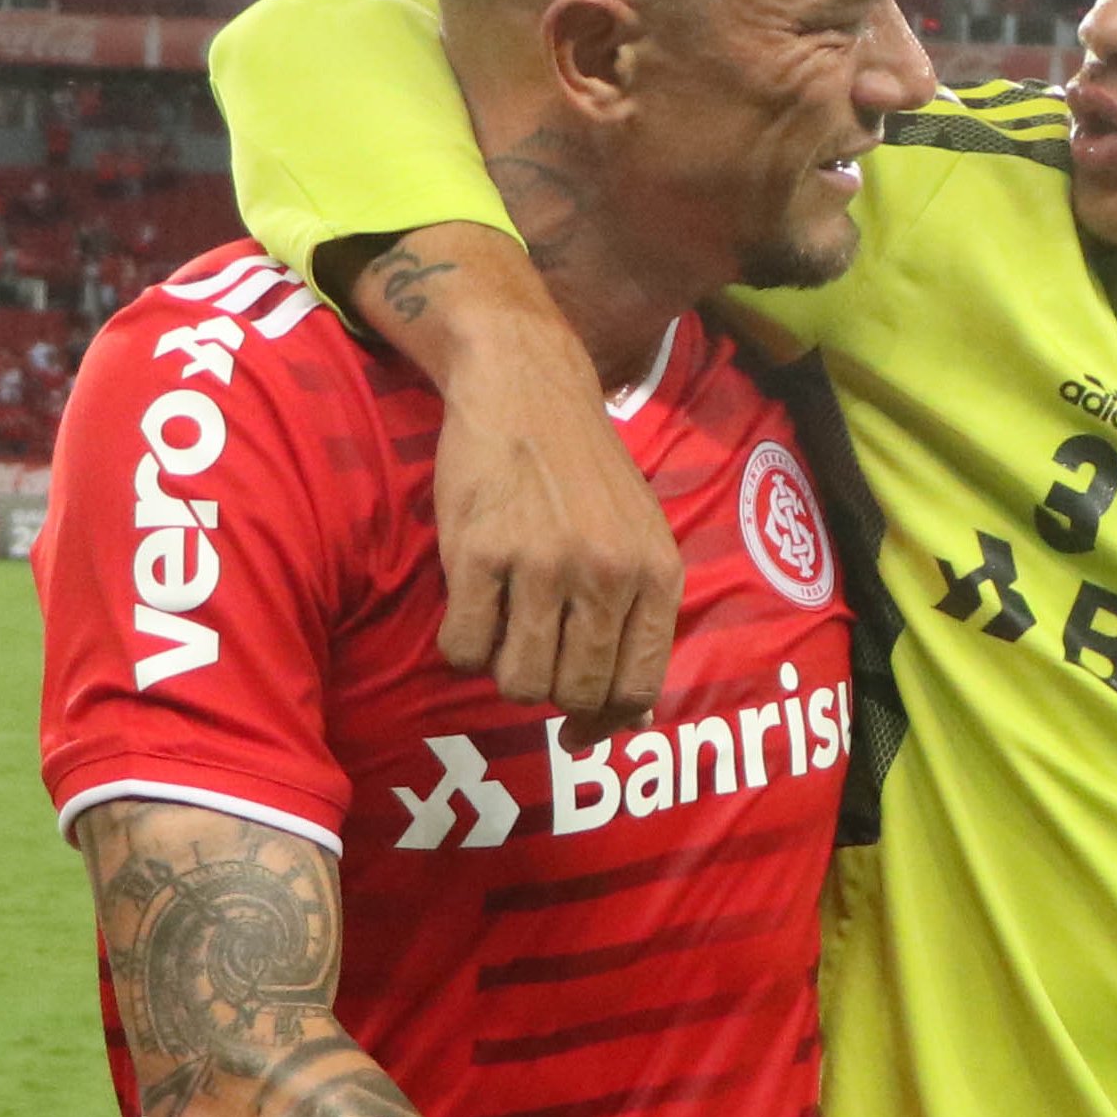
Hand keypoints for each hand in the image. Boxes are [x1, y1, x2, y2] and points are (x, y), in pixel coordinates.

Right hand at [427, 347, 679, 731]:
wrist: (526, 386)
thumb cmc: (584, 472)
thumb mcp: (640, 536)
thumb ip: (641, 619)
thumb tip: (632, 722)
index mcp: (655, 573)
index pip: (638, 686)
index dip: (605, 722)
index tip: (577, 729)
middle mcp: (606, 573)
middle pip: (573, 692)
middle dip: (547, 692)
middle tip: (530, 659)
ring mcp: (543, 564)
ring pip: (518, 682)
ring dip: (502, 672)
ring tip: (501, 630)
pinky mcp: (479, 553)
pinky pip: (464, 650)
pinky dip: (461, 646)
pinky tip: (469, 609)